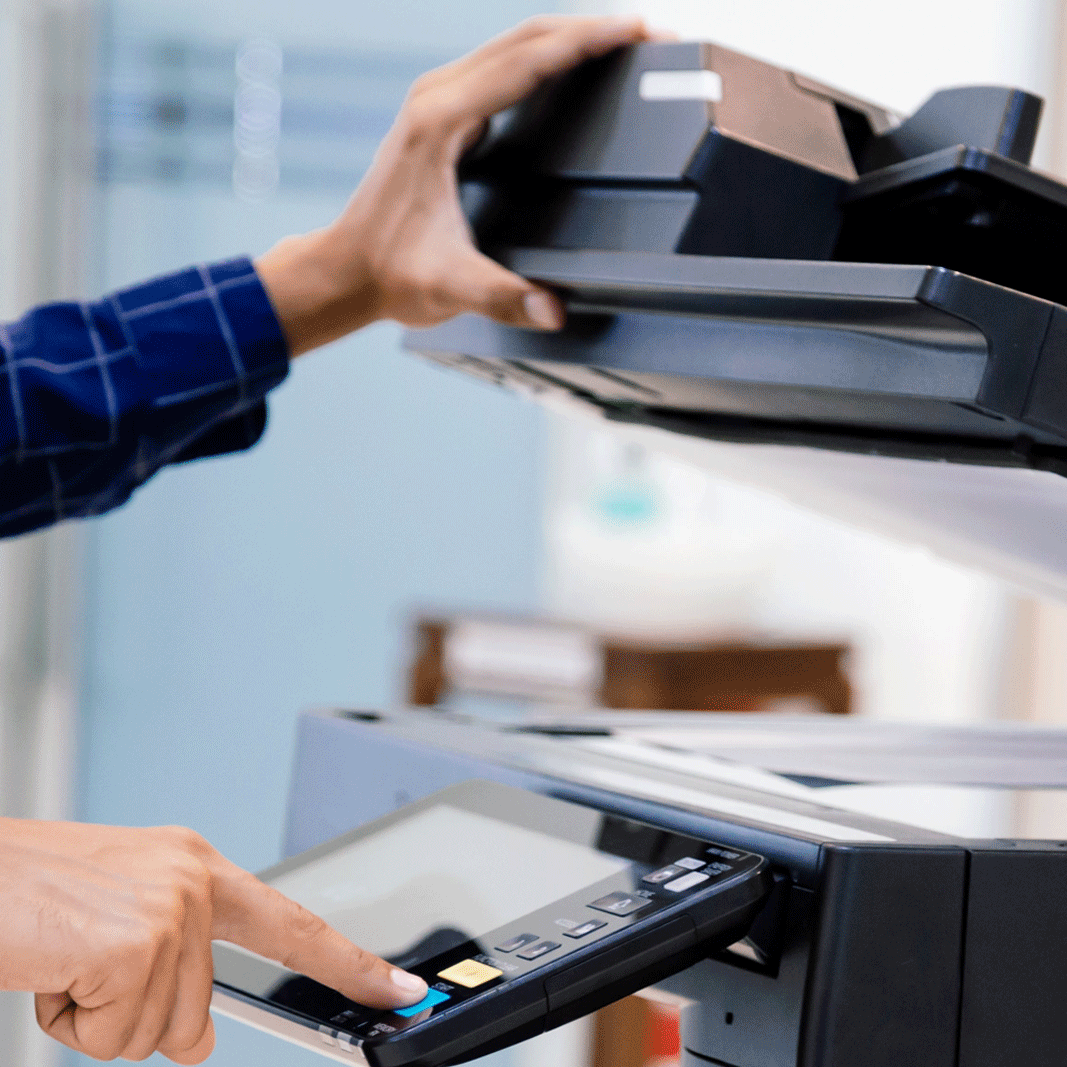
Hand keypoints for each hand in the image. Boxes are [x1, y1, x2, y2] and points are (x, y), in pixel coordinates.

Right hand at [0, 818, 427, 1062]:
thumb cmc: (29, 894)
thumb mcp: (118, 917)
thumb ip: (175, 964)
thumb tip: (200, 1040)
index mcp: (195, 866)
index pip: (291, 924)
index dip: (350, 963)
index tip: (399, 990)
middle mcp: (194, 881)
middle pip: (199, 1016)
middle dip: (134, 1016)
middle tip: (81, 967)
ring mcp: (171, 911)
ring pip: (158, 1036)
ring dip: (97, 1019)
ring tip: (62, 962)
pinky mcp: (138, 945)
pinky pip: (117, 1039)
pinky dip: (71, 1026)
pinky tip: (50, 970)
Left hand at [256, 15, 657, 354]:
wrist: (346, 272)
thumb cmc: (389, 274)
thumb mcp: (449, 289)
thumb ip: (504, 298)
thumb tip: (552, 308)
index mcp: (441, 122)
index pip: (529, 61)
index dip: (589, 42)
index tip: (636, 32)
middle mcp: (436, 97)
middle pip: (526, 37)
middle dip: (590, 29)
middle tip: (647, 32)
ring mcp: (435, 101)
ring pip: (514, 44)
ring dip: (568, 38)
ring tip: (620, 43)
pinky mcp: (440, 114)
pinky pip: (502, 67)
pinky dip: (544, 60)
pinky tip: (570, 70)